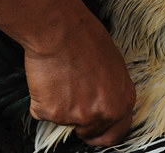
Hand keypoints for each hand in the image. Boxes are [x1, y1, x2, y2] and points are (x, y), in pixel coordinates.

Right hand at [23, 0, 134, 145]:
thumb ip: (111, 91)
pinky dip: (42, 100)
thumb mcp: (114, 66)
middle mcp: (103, 113)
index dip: (103, 133)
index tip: (94, 131)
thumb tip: (104, 101)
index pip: (116, 133)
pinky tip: (48, 79)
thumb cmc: (87, 39)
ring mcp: (77, 116)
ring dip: (60, 107)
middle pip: (91, 134)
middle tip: (73, 103)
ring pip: (64, 121)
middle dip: (81, 124)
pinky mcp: (52, 113)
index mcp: (123, 101)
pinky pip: (43, 113)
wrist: (60, 31)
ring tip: (61, 79)